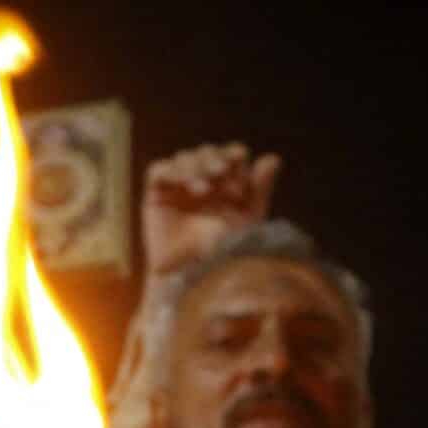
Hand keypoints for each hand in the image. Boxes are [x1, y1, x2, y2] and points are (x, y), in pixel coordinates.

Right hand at [141, 142, 279, 280]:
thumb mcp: (248, 219)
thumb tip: (272, 158)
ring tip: (205, 188)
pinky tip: (189, 186)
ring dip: (196, 166)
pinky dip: (173, 171)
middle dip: (215, 160)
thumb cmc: (223, 253)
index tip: (240, 180)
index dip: (235, 158)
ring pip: (184, 157)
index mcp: (226, 184)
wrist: (194, 276)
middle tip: (222, 173)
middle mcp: (202, 182)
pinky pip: (158, 171)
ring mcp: (177, 187)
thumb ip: (260, 189)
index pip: (230, 155)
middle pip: (207, 152)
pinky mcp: (155, 195)